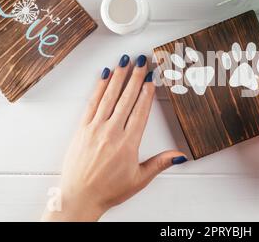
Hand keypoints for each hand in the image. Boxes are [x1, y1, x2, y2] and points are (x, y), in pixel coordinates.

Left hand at [42, 54, 186, 221]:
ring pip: (109, 96)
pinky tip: (104, 76)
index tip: (152, 78)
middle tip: (142, 61)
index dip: (147, 92)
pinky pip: (92, 103)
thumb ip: (160, 163)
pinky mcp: (82, 129)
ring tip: (125, 61)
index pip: (141, 110)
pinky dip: (98, 88)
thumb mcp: (139, 179)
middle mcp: (112, 132)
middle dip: (136, 77)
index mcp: (128, 143)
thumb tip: (179, 155)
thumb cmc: (107, 190)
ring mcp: (95, 129)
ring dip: (118, 76)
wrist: (79, 198)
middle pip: (127, 98)